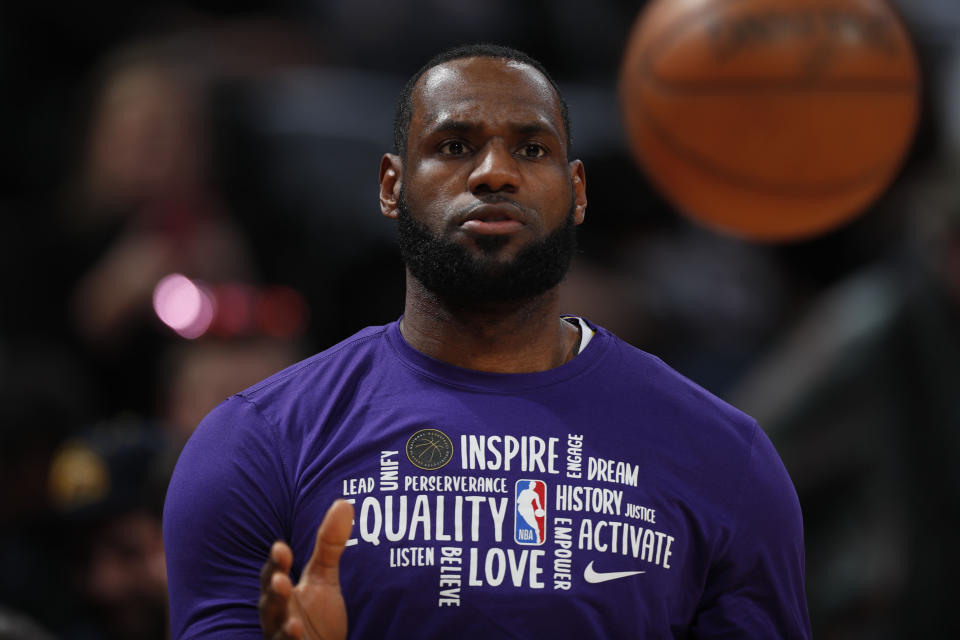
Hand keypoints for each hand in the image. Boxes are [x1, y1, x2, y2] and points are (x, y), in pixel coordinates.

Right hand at [259, 499, 353, 639]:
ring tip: (293, 620)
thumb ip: (329, 544)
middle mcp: (276, 614)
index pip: (274, 573)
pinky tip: (298, 633)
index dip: (276, 562)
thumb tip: (344, 502)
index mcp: (281, 591)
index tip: (280, 547)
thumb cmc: (317, 615)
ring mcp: (281, 636)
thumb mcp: (324, 577)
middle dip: (274, 591)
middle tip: (280, 580)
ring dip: (282, 624)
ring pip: (275, 629)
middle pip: (269, 602)